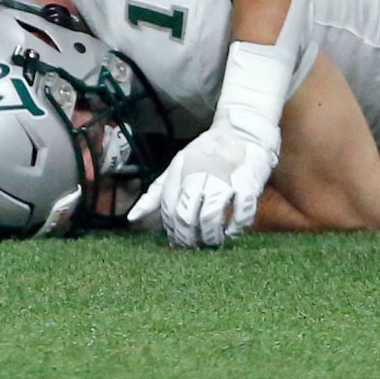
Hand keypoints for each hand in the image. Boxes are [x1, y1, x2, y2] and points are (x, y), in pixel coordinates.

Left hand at [126, 113, 278, 248]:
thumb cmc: (205, 154)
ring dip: (210, 236)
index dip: (171, 229)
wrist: (240, 132)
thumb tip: (132, 218)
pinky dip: (235, 228)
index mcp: (179, 170)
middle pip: (186, 215)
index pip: (168, 208)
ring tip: (211, 241)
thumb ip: (156, 193)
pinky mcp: (247, 183)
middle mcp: (199, 174)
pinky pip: (241, 213)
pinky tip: (231, 232)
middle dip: (187, 237)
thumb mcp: (176, 167)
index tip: (176, 239)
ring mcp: (224, 179)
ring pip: (211, 217)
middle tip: (192, 246)